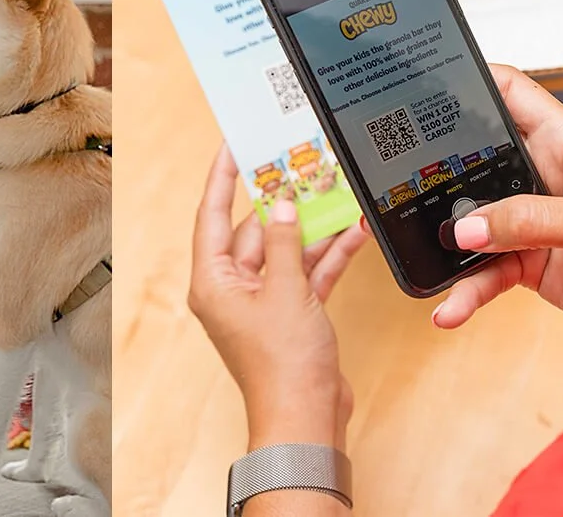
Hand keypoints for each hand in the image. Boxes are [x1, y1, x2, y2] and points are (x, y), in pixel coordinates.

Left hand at [190, 143, 366, 448]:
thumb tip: (283, 206)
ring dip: (311, 228)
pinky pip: (305, 273)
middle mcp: (231, 289)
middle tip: (300, 165)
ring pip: (285, 251)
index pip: (210, 215)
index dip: (221, 178)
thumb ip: (286, 243)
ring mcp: (261, 302)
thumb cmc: (284, 365)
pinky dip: (326, 256)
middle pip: (252, 232)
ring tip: (334, 192)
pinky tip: (351, 231)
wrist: (307, 416)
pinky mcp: (289, 314)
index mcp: (212, 281)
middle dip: (281, 202)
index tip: (232, 146)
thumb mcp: (286, 291)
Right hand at [431, 64, 562, 349]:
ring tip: (424, 256)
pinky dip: (465, 290)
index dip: (471, 81)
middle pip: (475, 159)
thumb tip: (467, 228)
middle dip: (437, 170)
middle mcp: (543, 178)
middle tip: (398, 179)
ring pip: (473, 222)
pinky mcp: (528, 261)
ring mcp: (531, 221)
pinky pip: (483, 271)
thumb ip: (530, 220)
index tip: (426, 84)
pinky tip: (451, 307)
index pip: (512, 94)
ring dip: (448, 243)